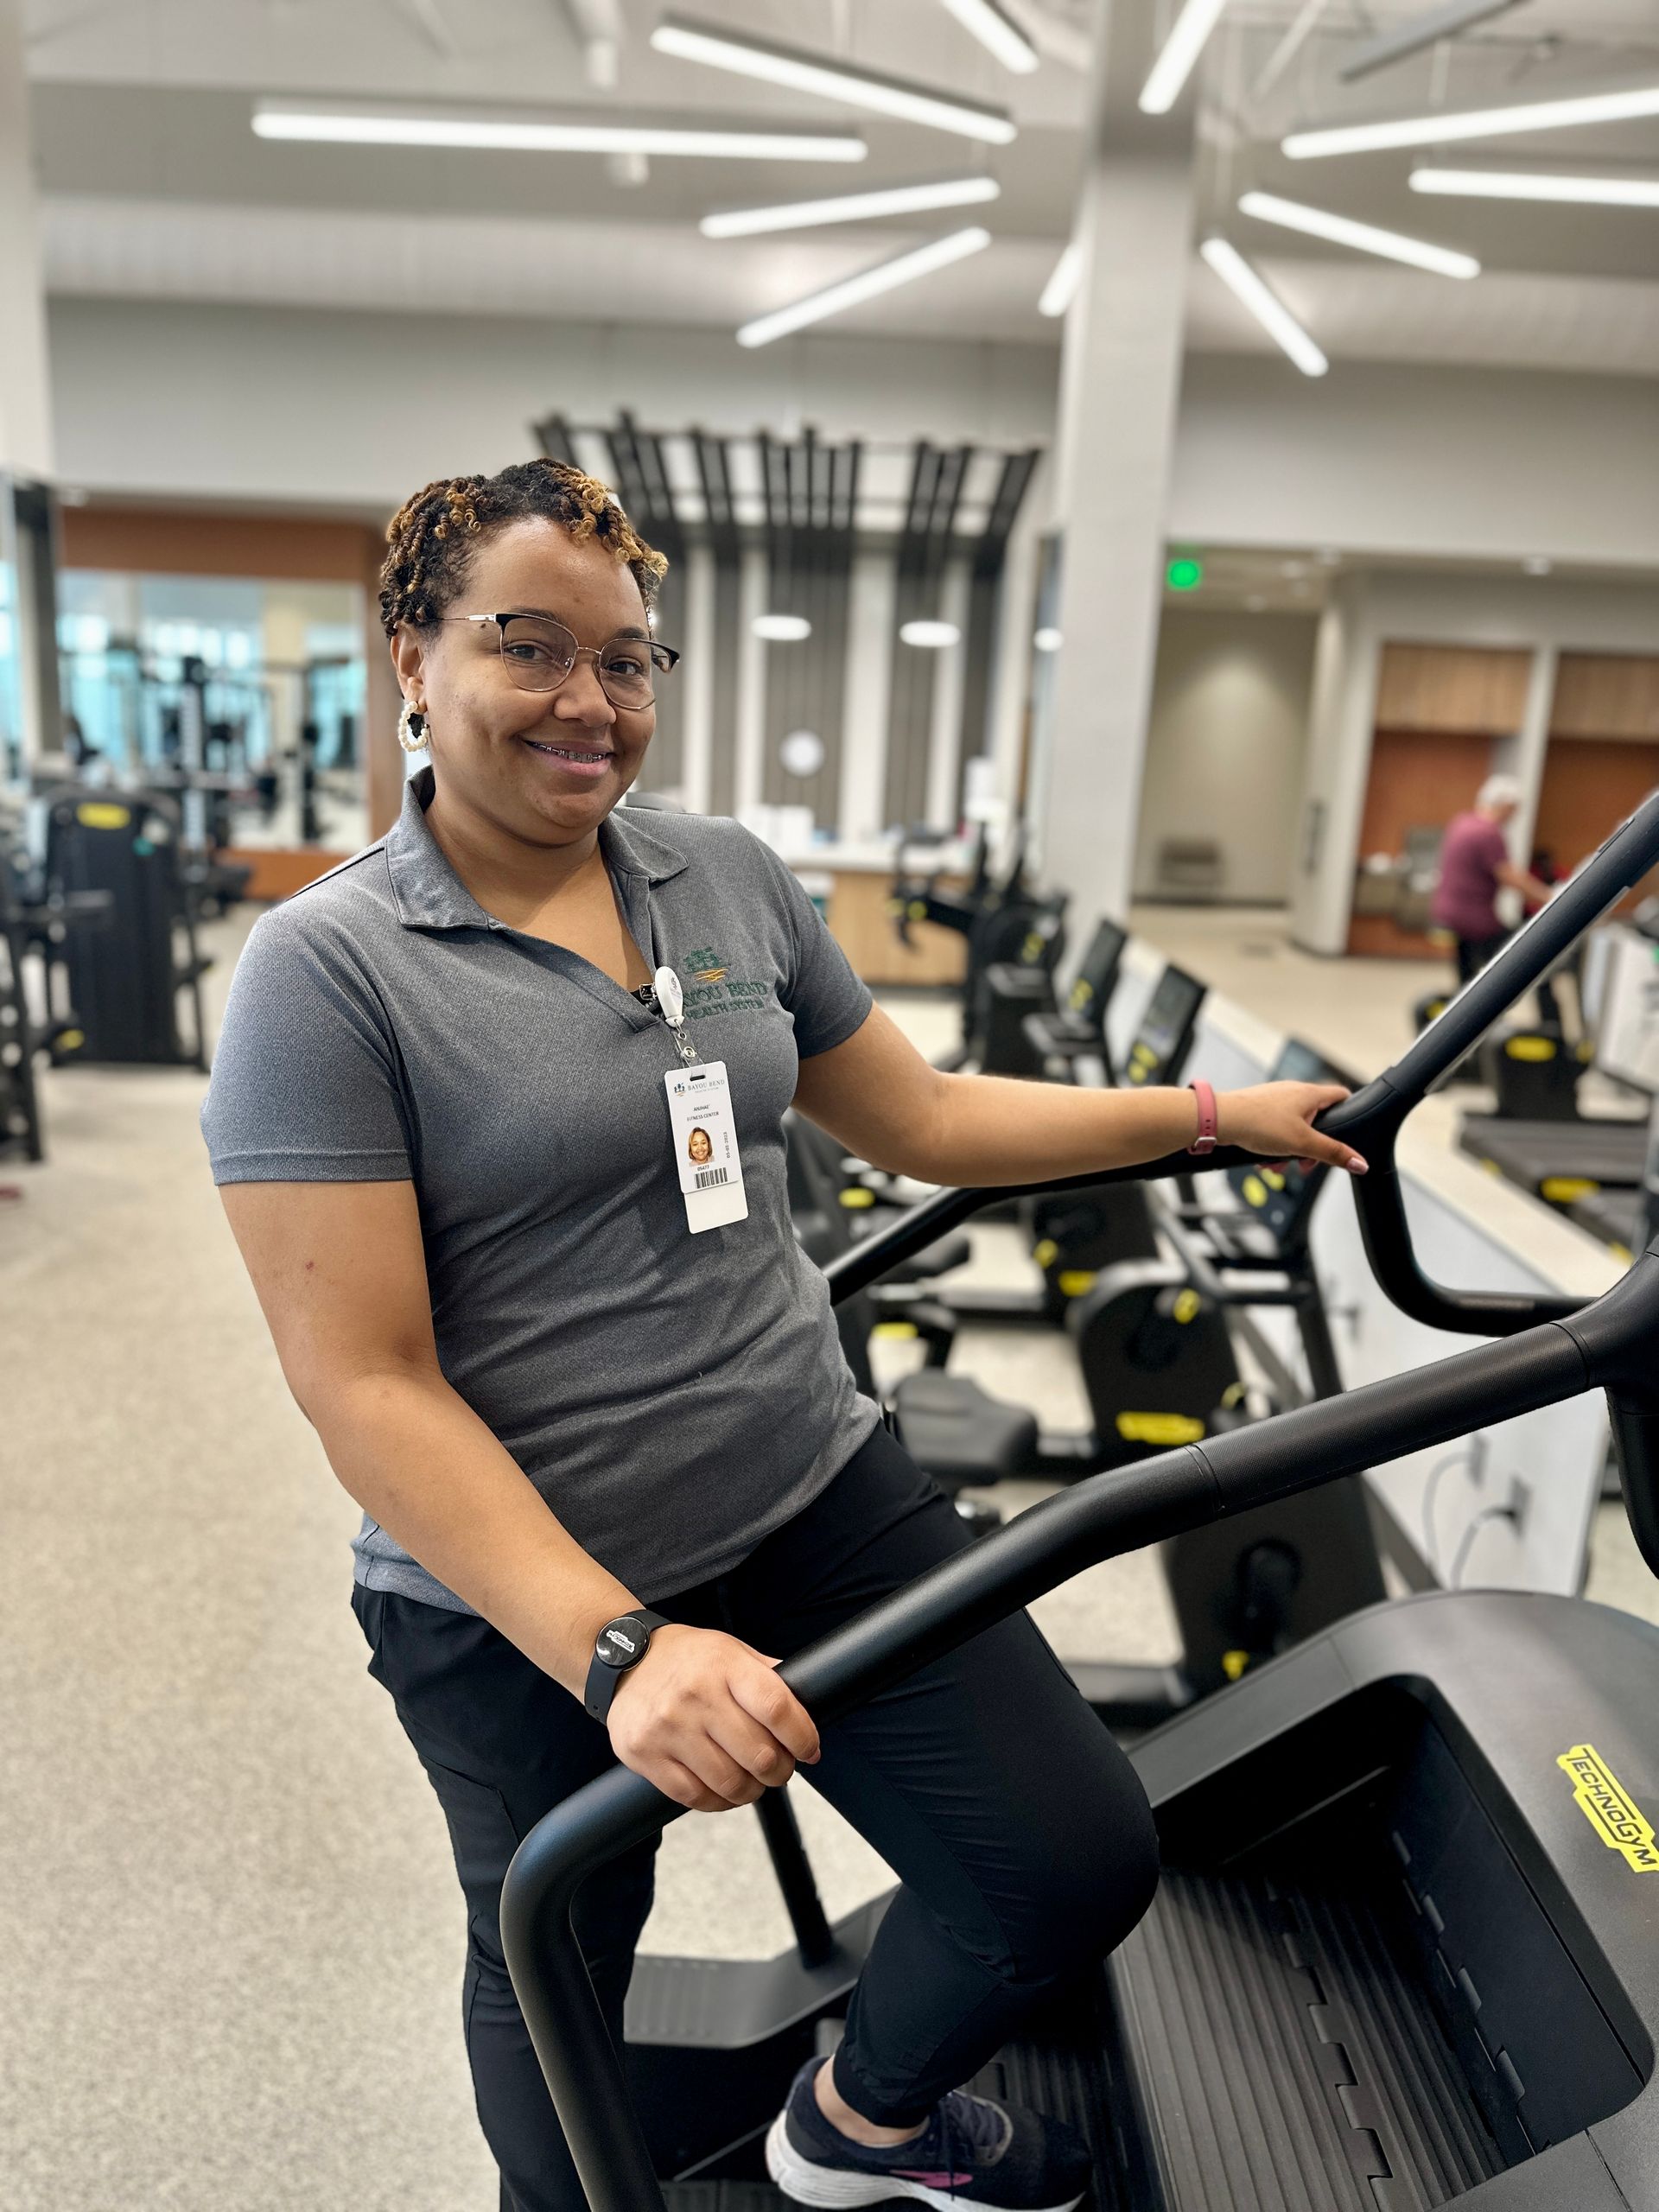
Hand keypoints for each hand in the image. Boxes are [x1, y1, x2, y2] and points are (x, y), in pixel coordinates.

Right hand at [608, 1623, 821, 1812]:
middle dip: (780, 1771)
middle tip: (780, 1769)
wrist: (623, 1661)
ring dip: (751, 1791)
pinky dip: (718, 1802)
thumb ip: (767, 1674)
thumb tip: (809, 1699)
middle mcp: (696, 1696)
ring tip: (753, 1782)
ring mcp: (668, 1728)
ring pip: (729, 1783)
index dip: (802, 1736)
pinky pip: (693, 1797)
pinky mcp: (645, 1755)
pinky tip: (723, 1791)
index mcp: (724, 1666)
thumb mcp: (730, 1649)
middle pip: (758, 1754)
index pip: (776, 1707)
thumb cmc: (685, 1657)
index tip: (809, 1750)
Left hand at [1215, 1081, 1365, 1175]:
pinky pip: (1275, 1130)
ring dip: (1290, 1152)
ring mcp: (1275, 1100)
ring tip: (1278, 1167)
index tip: (1350, 1131)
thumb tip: (1360, 1162)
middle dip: (1312, 1147)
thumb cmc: (1258, 1123)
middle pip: (1316, 1121)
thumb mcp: (1302, 1144)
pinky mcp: (1260, 1109)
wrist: (1220, 1119)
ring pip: (1294, 1130)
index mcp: (1310, 1094)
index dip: (1350, 1112)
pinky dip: (1274, 1147)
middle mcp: (1294, 1092)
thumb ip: (1332, 1153)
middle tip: (1305, 1164)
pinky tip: (1264, 1161)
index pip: (1342, 1096)